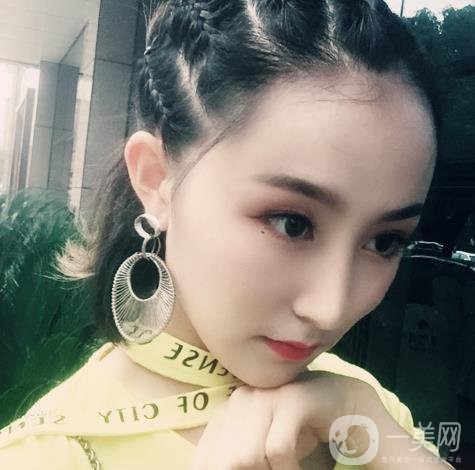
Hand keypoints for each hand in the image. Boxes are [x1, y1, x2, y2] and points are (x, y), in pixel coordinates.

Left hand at [189, 370, 366, 469]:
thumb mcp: (258, 450)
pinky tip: (297, 469)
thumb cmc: (295, 432)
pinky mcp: (292, 400)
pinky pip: (277, 449)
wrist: (339, 405)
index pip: (206, 459)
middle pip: (225, 462)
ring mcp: (266, 396)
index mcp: (227, 412)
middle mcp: (241, 400)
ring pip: (246, 457)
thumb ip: (236, 460)